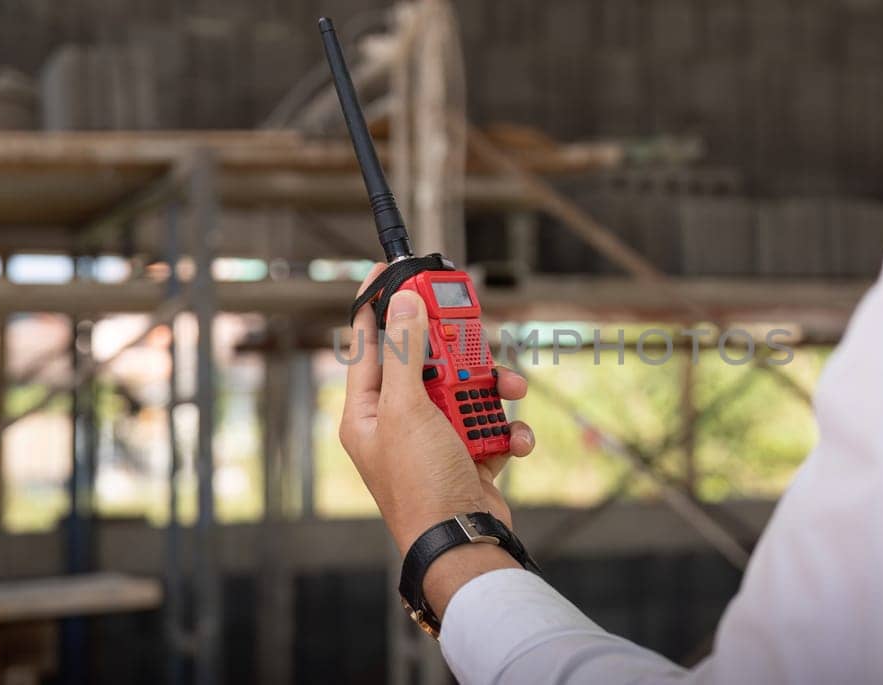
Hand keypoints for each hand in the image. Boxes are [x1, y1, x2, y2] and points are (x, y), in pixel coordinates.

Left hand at [339, 265, 537, 554]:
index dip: (380, 305)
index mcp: (368, 411)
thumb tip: (402, 303)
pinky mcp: (470, 453)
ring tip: (509, 391)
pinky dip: (507, 427)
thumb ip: (406, 353)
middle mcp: (399, 422)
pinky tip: (513, 438)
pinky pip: (491, 423)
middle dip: (459, 349)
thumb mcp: (408, 410)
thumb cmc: (422, 485)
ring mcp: (435, 438)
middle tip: (474, 329)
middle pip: (429, 360)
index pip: (369, 344)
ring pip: (468, 388)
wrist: (464, 542)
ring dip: (492, 390)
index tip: (390, 270)